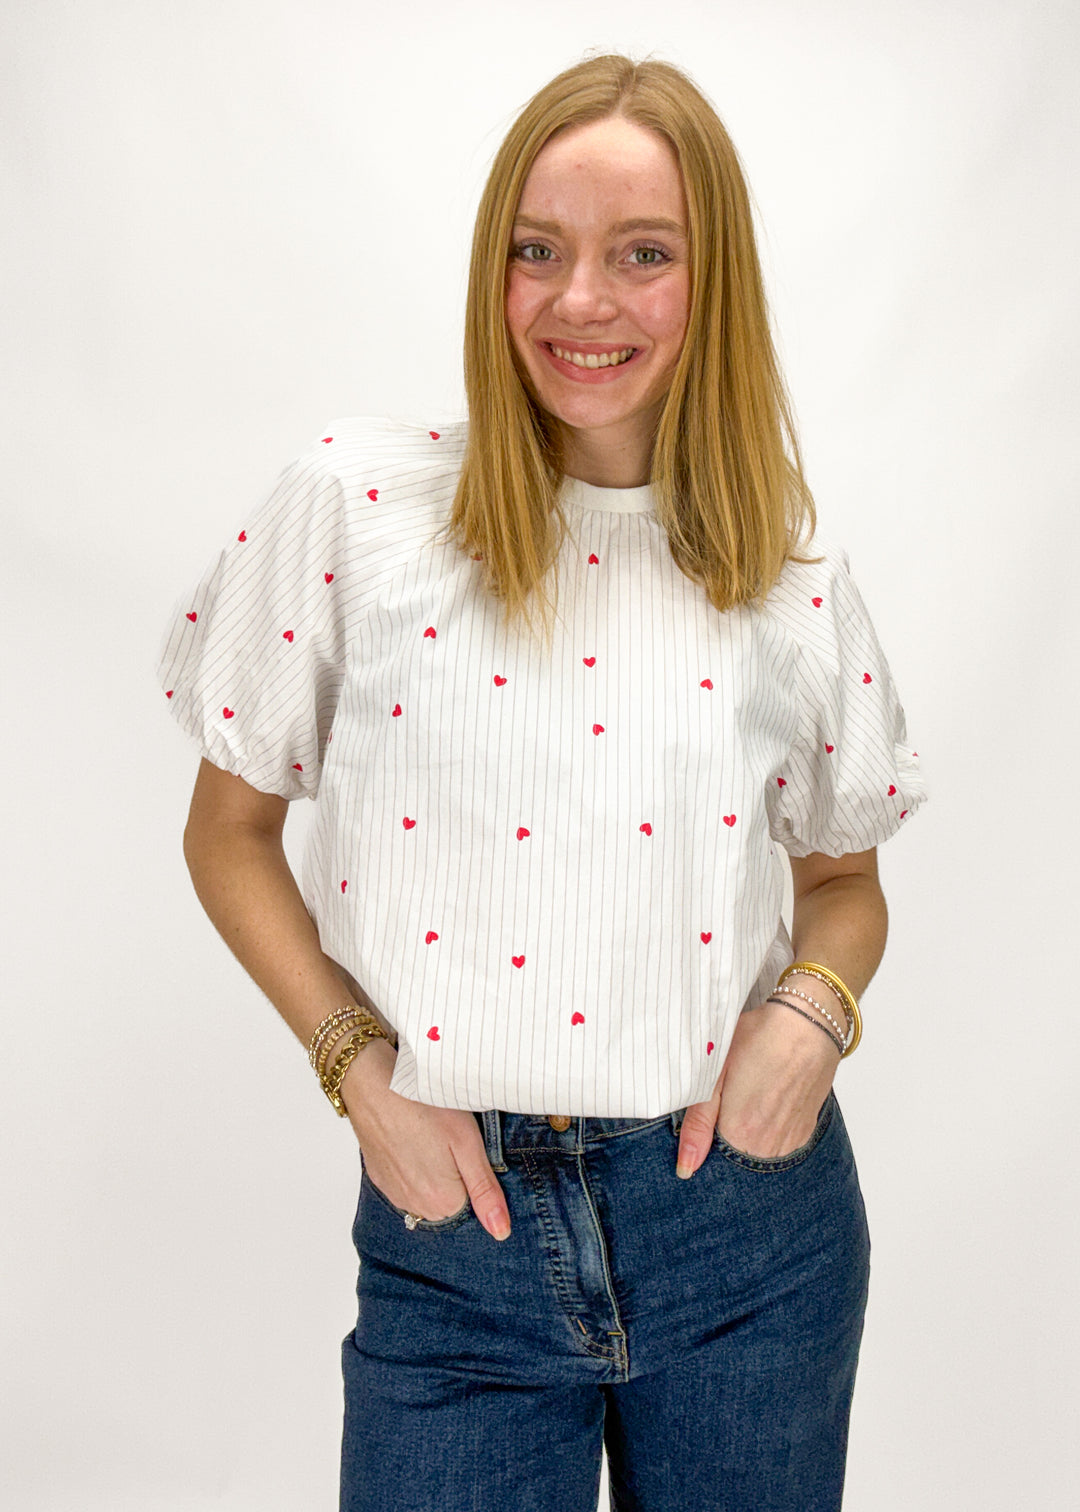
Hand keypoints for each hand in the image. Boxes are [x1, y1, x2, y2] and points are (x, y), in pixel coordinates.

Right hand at [339, 1039, 511, 1238]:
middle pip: (451, 1200)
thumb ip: (485, 1190)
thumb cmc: (424, 1105)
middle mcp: (415, 1205)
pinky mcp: (379, 1176)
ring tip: (430, 1134)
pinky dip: (412, 1163)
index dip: (476, 1172)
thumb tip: (501, 1231)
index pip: (474, 1203)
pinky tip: (412, 1135)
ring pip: (427, 1190)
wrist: (373, 1083)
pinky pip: (406, 1180)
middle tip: (449, 1138)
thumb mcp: (467, 1142)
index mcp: (442, 1202)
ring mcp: (394, 1192)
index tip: (467, 1146)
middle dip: (456, 1174)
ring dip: (433, 1169)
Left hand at [676, 999, 839, 1176]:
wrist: (807, 1024)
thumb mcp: (715, 1073)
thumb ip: (698, 1123)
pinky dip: (769, 1129)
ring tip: (751, 1094)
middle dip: (725, 1135)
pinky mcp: (804, 1132)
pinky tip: (768, 1099)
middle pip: (734, 1157)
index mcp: (739, 1134)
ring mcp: (789, 1142)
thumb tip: (686, 1167)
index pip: (710, 1160)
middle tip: (731, 1095)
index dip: (704, 1137)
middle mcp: (767, 1148)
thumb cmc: (758, 1039)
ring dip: (749, 1133)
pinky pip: (778, 1144)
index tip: (709, 1112)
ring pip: (756, 1152)